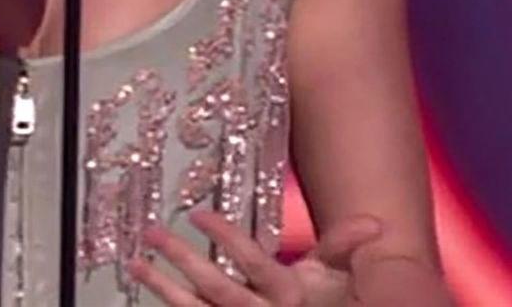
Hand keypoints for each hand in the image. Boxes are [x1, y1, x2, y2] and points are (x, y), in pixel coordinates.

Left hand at [126, 210, 382, 305]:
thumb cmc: (328, 304)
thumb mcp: (336, 276)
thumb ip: (343, 246)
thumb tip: (375, 223)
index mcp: (289, 295)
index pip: (254, 263)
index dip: (227, 239)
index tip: (198, 214)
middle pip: (218, 289)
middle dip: (183, 261)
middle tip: (154, 234)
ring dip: (164, 288)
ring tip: (136, 263)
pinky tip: (149, 289)